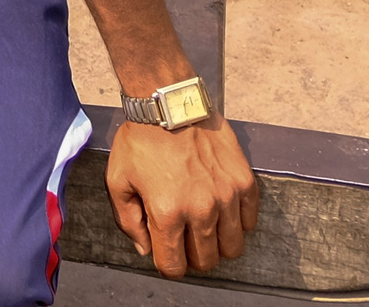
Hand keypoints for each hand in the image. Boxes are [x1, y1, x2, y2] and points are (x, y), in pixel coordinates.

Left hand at [106, 118, 257, 276]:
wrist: (168, 103)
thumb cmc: (141, 140)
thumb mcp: (118, 180)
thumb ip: (128, 221)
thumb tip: (145, 249)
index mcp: (166, 213)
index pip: (174, 266)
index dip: (167, 263)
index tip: (165, 251)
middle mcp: (201, 210)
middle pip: (206, 262)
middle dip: (193, 256)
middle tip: (184, 236)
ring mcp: (226, 197)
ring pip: (232, 248)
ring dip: (217, 243)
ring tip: (204, 224)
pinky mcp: (244, 182)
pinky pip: (250, 222)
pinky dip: (238, 222)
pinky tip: (221, 207)